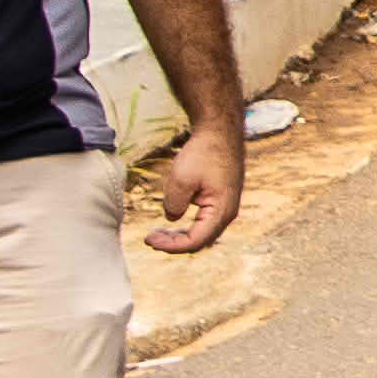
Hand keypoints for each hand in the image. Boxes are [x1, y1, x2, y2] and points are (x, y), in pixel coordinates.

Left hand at [141, 112, 243, 256]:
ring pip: (202, 232)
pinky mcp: (221, 199)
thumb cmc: (204, 152)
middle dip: (173, 243)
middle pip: (200, 241)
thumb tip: (171, 218)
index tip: (148, 239)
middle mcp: (228, 212)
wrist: (220, 131)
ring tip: (157, 232)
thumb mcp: (181, 179)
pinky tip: (172, 219)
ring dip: (179, 235)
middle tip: (149, 238)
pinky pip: (204, 221)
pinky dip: (187, 224)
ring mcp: (226, 206)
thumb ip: (173, 204)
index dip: (170, 246)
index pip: (195, 241)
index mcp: (222, 211)